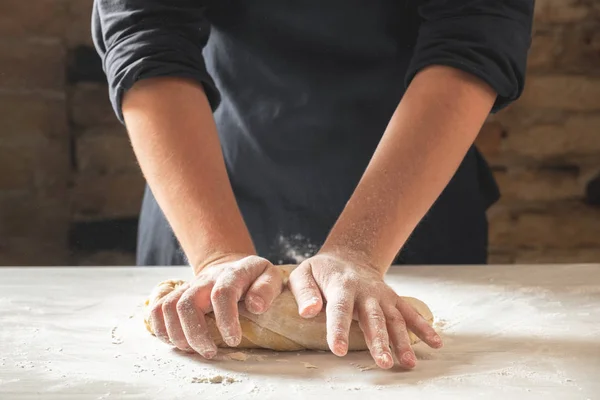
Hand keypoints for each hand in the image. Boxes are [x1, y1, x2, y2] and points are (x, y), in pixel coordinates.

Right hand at [147, 255, 283, 357]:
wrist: (230, 265)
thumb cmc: (253, 278)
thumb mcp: (270, 277)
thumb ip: (266, 289)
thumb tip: (255, 306)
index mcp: (232, 274)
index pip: (223, 293)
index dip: (226, 319)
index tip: (233, 340)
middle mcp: (206, 279)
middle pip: (187, 303)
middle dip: (196, 333)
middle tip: (209, 352)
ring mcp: (188, 286)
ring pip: (168, 307)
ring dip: (177, 334)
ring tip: (194, 350)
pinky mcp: (177, 295)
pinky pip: (157, 309)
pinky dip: (161, 329)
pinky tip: (177, 342)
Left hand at [288, 252, 441, 368]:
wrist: (349, 255)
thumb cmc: (322, 271)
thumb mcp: (304, 274)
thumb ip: (304, 292)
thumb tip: (308, 311)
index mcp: (341, 285)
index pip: (340, 309)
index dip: (338, 329)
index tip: (338, 350)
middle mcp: (366, 291)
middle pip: (373, 318)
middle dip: (379, 341)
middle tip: (384, 363)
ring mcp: (383, 296)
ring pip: (394, 319)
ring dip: (402, 341)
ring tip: (408, 363)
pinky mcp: (394, 300)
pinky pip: (410, 313)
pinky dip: (424, 328)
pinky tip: (435, 343)